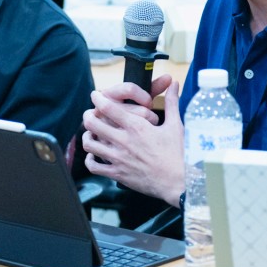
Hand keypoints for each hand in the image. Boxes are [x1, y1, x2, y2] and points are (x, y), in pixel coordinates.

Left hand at [82, 75, 183, 204]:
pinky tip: (94, 155)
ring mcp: (118, 159)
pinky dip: (90, 160)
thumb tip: (175, 84)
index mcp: (136, 126)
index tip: (96, 95)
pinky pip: (94, 167)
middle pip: (92, 123)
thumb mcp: (175, 125)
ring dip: (87, 136)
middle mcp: (123, 141)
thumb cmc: (178, 153)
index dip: (98, 98)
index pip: (108, 107)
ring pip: (90, 144)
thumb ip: (172, 102)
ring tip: (91, 133)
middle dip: (88, 115)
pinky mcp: (117, 174)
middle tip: (91, 113)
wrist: (179, 182)